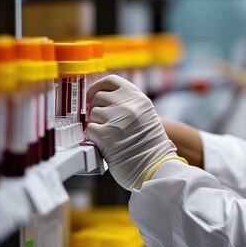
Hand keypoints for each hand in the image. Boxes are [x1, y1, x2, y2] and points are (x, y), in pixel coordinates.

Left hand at [86, 74, 177, 189]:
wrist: (155, 166)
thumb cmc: (149, 143)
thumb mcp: (144, 113)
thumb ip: (126, 102)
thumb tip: (100, 98)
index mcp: (138, 96)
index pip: (110, 80)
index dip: (98, 87)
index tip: (93, 95)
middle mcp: (128, 104)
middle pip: (98, 97)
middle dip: (98, 110)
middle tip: (106, 123)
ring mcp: (117, 119)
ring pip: (92, 114)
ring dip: (97, 125)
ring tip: (110, 135)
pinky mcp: (106, 135)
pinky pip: (90, 129)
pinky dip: (94, 138)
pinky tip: (105, 143)